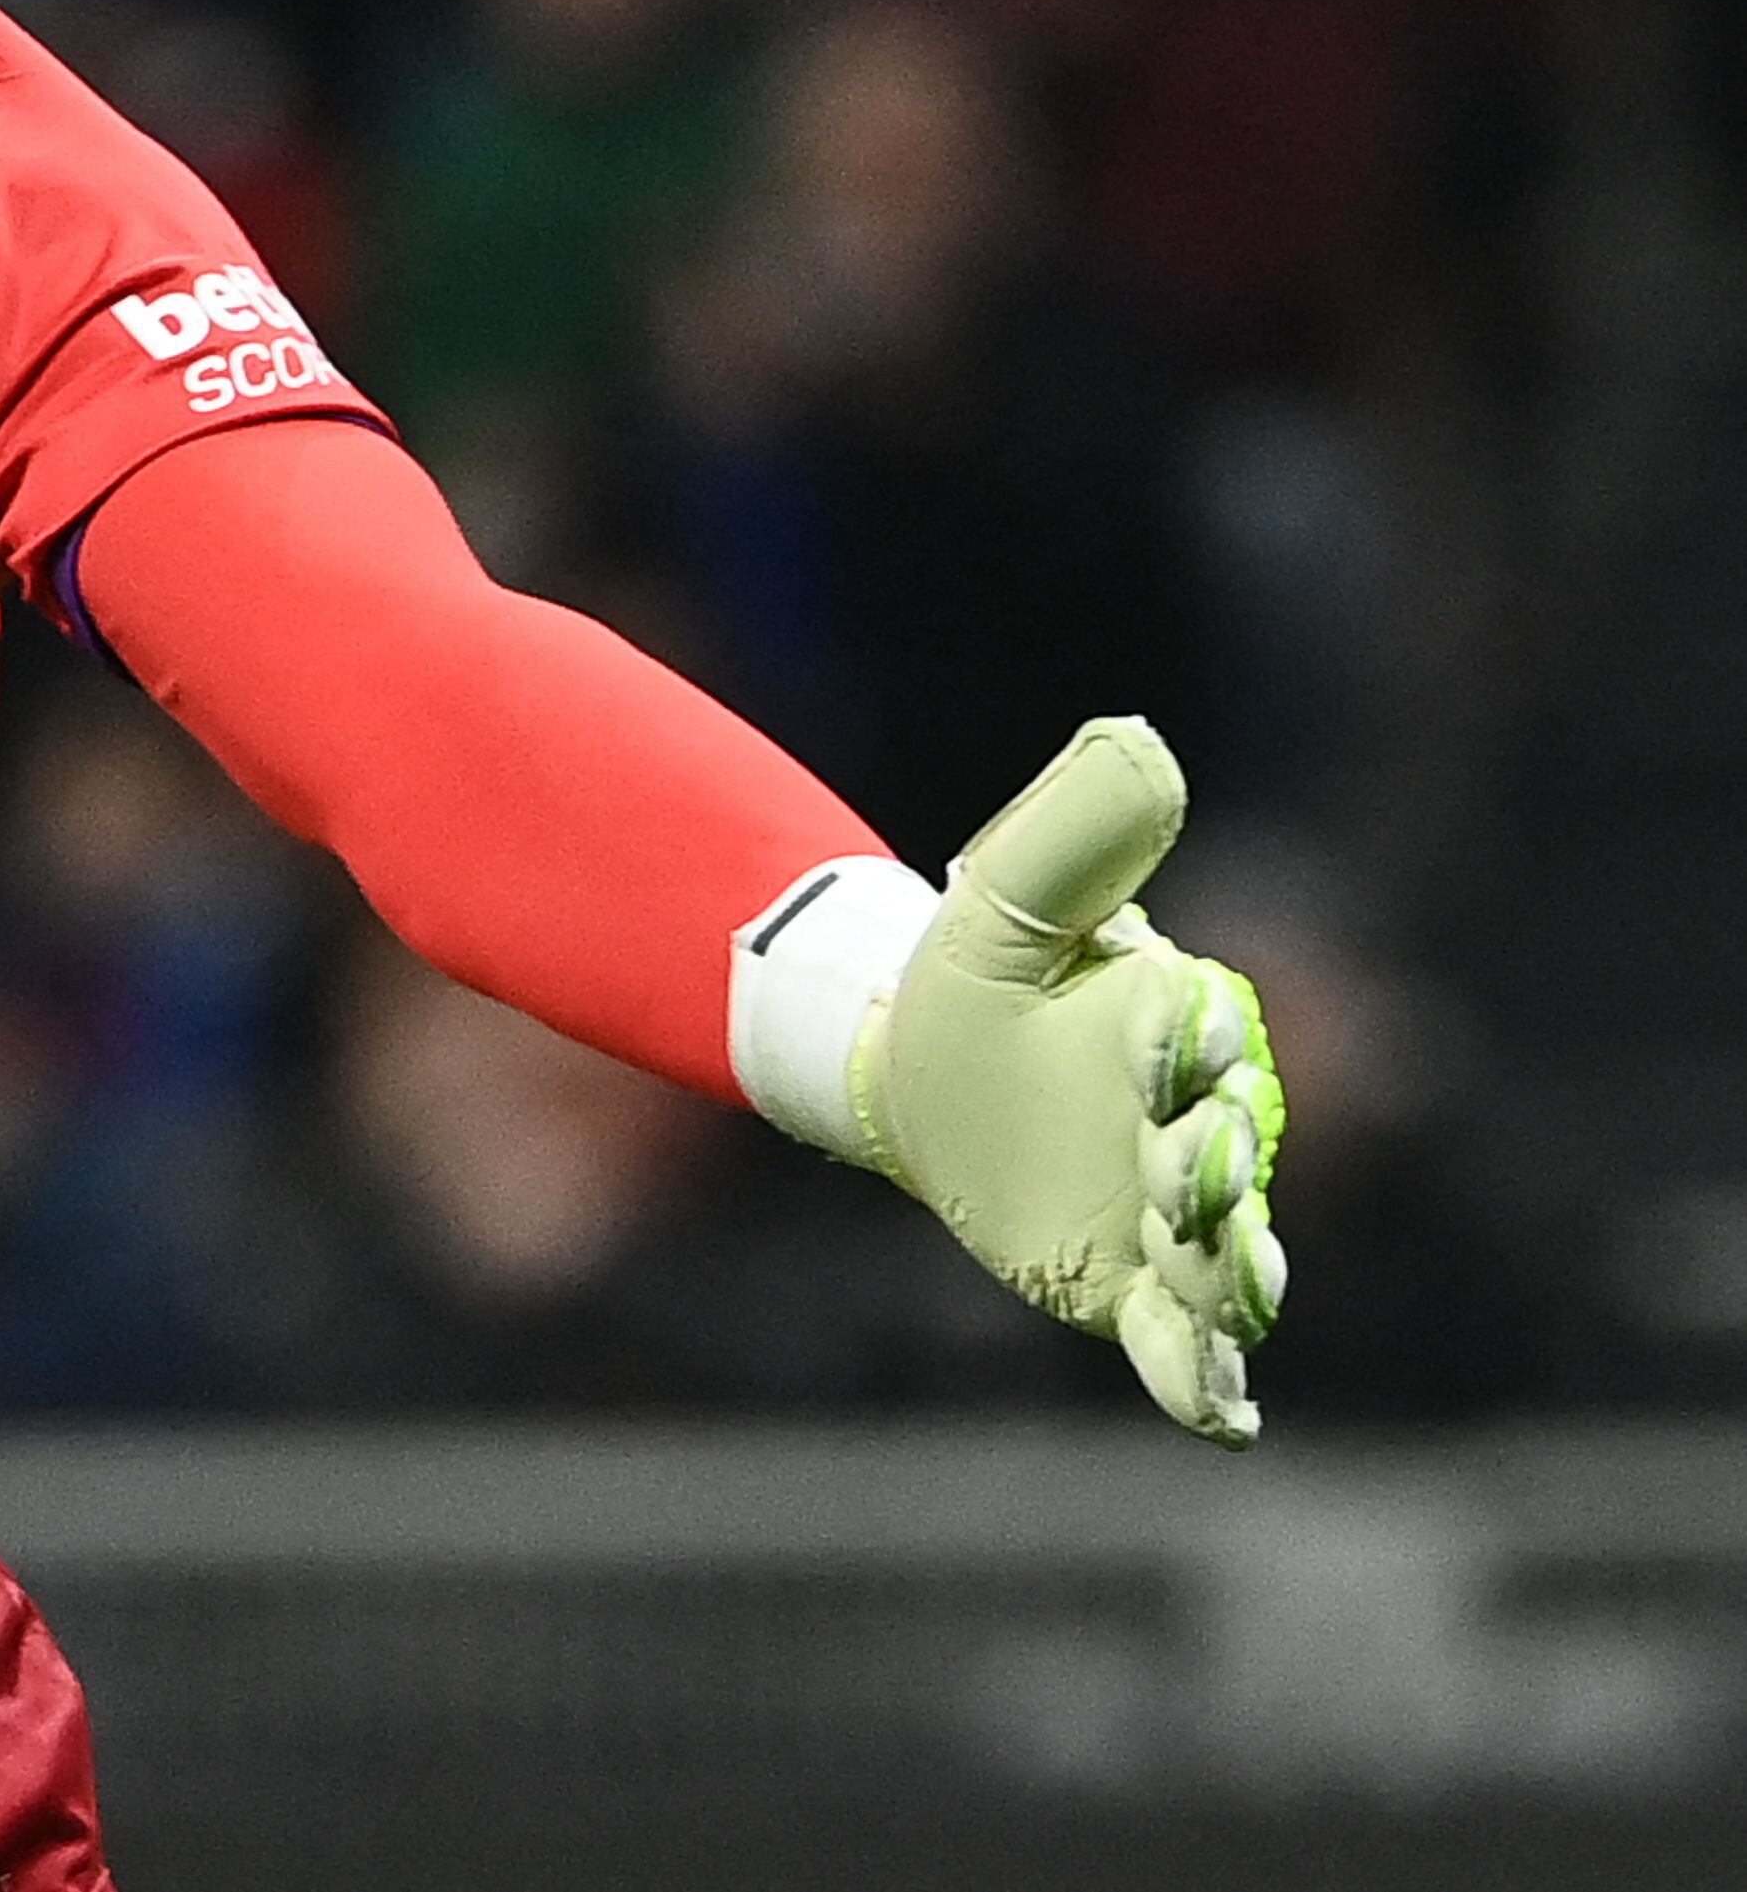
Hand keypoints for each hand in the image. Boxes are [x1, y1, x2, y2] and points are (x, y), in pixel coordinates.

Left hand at [854, 719, 1288, 1444]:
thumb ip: (1076, 832)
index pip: (1206, 1037)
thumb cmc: (976, 975)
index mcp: (1180, 1029)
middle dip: (1213, 1169)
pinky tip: (1227, 1417)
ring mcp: (1170, 1218)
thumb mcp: (1009, 896)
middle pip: (1224, 1158)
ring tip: (1236, 1298)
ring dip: (1228, 1279)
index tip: (1180, 1027)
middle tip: (1190, 1172)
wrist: (921, 1063)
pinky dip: (1207, 1378)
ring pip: (1220, 1259)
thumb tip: (1138, 739)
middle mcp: (1198, 1129)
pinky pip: (1179, 1341)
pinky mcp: (1129, 1286)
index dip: (1198, 1039)